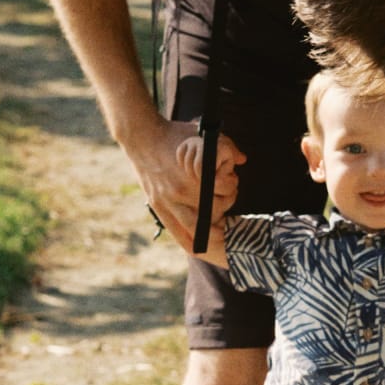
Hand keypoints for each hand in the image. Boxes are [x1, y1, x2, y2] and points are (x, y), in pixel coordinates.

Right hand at [126, 113, 244, 254]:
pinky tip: (199, 249)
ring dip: (210, 236)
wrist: (142, 137)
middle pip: (212, 212)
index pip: (223, 191)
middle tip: (228, 210)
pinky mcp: (158, 206)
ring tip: (221, 239)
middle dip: (223, 212)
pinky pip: (175, 231)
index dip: (231, 190)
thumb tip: (242, 159)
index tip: (232, 187)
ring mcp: (168, 200)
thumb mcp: (201, 135)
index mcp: (194, 171)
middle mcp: (181, 190)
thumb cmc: (174, 135)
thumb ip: (226, 146)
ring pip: (194, 229)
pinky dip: (188, 243)